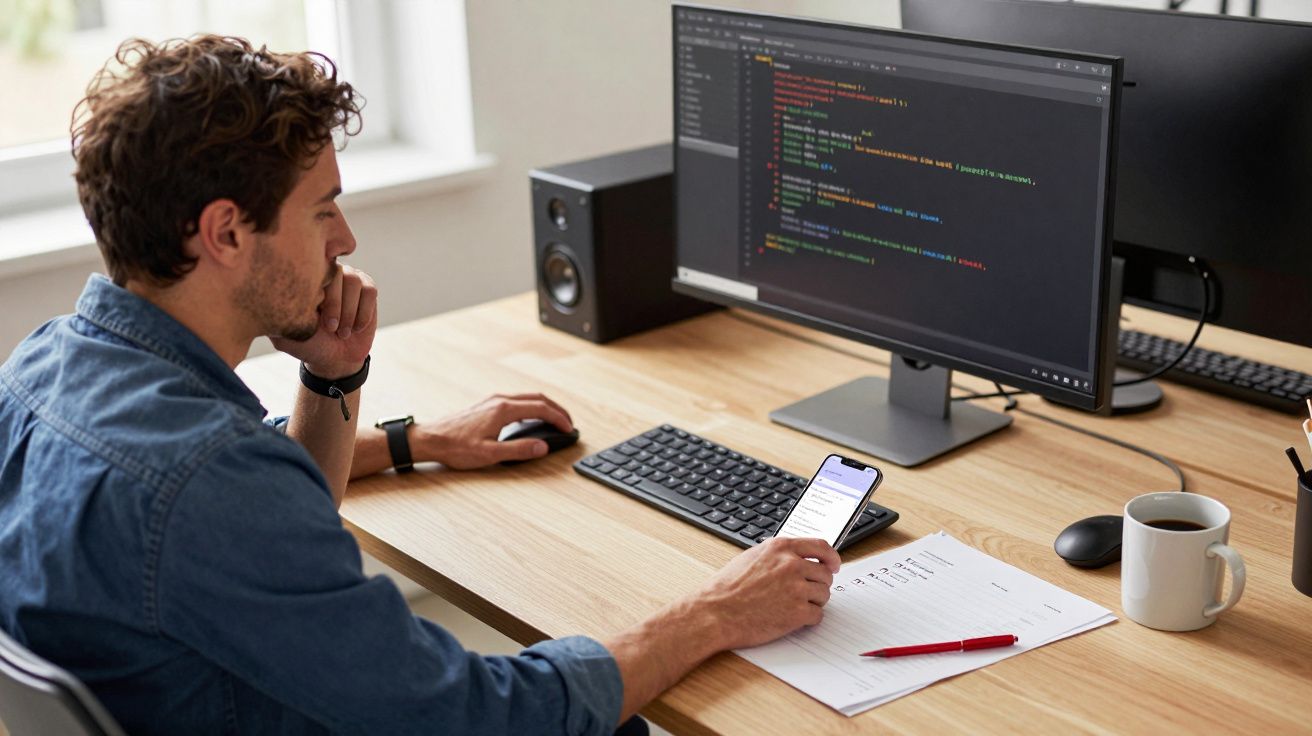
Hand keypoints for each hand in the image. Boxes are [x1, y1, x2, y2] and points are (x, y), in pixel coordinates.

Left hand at [271, 264, 377, 377]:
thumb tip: (264, 295)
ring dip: (349, 312)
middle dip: (335, 305)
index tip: (316, 320)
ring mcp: (349, 279)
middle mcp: (327, 273)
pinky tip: (356, 329)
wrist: (335, 359)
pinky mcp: (368, 289)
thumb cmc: (309, 344)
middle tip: (330, 328)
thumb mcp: (285, 335)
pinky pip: (370, 291)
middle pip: (337, 273)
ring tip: (342, 332)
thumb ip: (276, 316)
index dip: (318, 295)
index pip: (313, 269)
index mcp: (306, 278)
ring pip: (354, 282)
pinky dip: (363, 313)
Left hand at [413, 393, 573, 468]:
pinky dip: (532, 407)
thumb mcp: (490, 454)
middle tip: (569, 423)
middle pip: (538, 398)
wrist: (430, 439)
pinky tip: (532, 418)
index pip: (541, 408)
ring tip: (555, 420)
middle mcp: (499, 400)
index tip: (569, 429)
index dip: (559, 418)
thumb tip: (542, 446)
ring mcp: (492, 400)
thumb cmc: (455, 447)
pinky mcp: (487, 405)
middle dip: (557, 410)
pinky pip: (517, 400)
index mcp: (503, 410)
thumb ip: (519, 450)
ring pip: (527, 397)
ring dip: (545, 407)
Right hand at [693, 537, 840, 650]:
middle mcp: (791, 565)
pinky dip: (808, 619)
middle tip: (806, 593)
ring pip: (824, 595)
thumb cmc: (727, 587)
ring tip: (792, 606)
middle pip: (825, 574)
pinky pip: (817, 615)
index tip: (834, 565)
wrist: (715, 612)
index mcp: (781, 548)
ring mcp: (796, 589)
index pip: (821, 547)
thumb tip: (798, 557)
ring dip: (813, 602)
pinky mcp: (797, 613)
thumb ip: (778, 554)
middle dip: (818, 585)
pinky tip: (791, 619)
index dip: (831, 558)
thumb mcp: (752, 557)